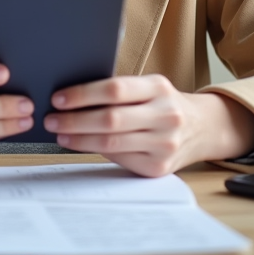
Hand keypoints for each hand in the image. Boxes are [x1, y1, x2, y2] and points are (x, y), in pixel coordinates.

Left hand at [44, 75, 253, 177]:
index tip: (59, 98)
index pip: (115, 89)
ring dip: (78, 139)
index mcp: (159, 88)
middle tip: (51, 119)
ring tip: (59, 133)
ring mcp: (164, 144)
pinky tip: (80, 144)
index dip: (83, 94)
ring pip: (111, 143)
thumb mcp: (150, 87)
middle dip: (73, 120)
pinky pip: (119, 159)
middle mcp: (165, 115)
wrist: (202, 128)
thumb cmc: (164, 103)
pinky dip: (94, 151)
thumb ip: (120, 90)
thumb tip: (71, 96)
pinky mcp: (158, 167)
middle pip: (110, 119)